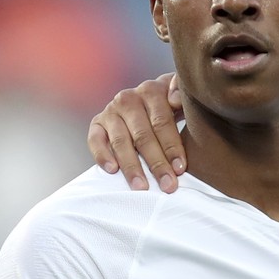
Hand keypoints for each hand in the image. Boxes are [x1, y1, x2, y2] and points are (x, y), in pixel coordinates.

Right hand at [87, 73, 186, 191]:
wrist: (149, 100)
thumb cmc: (171, 106)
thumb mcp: (183, 97)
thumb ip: (182, 94)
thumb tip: (175, 99)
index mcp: (151, 91)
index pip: (162, 122)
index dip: (172, 147)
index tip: (180, 168)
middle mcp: (128, 99)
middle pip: (143, 136)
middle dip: (157, 163)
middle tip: (168, 185)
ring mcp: (111, 111)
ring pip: (121, 142)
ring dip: (132, 167)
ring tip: (142, 187)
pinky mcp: (97, 123)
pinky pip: (95, 141)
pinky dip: (102, 155)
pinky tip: (112, 170)